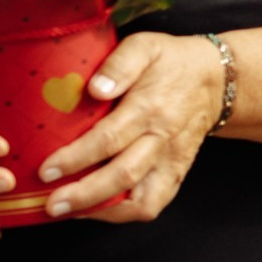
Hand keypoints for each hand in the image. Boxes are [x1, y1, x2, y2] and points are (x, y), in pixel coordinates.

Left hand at [36, 32, 225, 224]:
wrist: (214, 80)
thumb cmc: (170, 61)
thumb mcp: (145, 46)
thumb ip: (119, 64)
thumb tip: (95, 89)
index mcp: (151, 107)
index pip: (110, 139)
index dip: (75, 158)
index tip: (46, 169)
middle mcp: (163, 139)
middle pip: (123, 175)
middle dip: (83, 194)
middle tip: (51, 204)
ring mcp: (171, 161)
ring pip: (143, 200)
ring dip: (105, 212)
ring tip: (70, 212)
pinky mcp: (175, 173)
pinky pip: (153, 204)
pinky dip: (124, 215)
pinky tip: (97, 210)